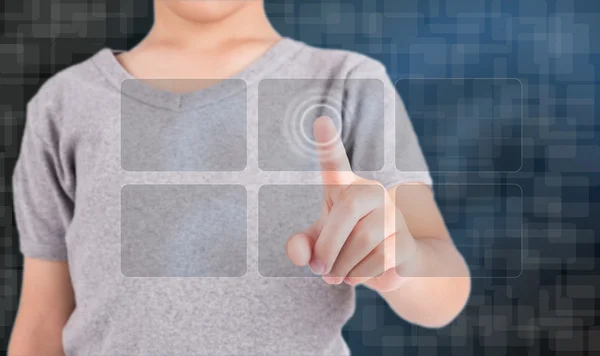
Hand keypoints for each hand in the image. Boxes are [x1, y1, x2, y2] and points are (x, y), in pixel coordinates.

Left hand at [286, 116, 418, 292]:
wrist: (394, 270)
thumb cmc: (349, 249)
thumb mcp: (319, 246)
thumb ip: (301, 246)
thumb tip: (300, 253)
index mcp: (346, 190)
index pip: (335, 163)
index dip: (328, 143)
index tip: (321, 120)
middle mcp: (373, 194)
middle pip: (348, 209)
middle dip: (328, 244)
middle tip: (318, 268)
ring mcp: (393, 216)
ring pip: (363, 239)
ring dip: (341, 265)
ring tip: (334, 275)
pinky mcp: (406, 242)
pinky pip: (379, 259)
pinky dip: (359, 274)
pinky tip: (355, 276)